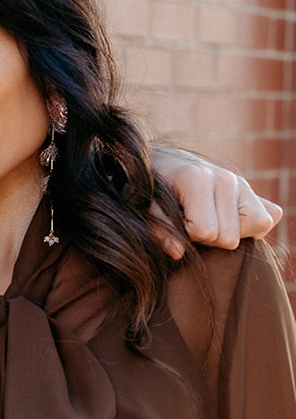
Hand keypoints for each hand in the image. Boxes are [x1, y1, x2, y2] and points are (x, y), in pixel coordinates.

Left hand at [152, 148, 281, 255]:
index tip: (177, 222)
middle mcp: (226, 178)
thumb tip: (177, 253)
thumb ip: (159, 229)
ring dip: (230, 233)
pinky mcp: (254, 191)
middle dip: (208, 238)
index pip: (206, 232)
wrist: (166, 165)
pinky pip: (270, 217)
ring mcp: (243, 184)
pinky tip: (230, 220)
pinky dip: (253, 226)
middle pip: (229, 237)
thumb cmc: (155, 190)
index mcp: (198, 179)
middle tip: (192, 222)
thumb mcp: (147, 208)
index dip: (187, 235)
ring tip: (210, 221)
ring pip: (256, 227)